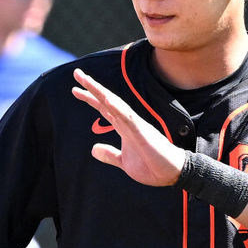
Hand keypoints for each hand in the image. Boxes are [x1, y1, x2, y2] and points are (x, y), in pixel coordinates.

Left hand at [71, 68, 185, 186]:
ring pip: (115, 104)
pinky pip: (128, 118)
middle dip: (91, 88)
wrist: (172, 174)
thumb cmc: (152, 167)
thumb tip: (93, 149)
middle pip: (107, 101)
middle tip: (76, 73)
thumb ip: (109, 155)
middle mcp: (129, 122)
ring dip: (101, 92)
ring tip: (87, 80)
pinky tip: (106, 99)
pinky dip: (117, 108)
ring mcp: (136, 125)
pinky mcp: (142, 132)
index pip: (105, 108)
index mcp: (124, 127)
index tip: (75, 89)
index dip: (91, 98)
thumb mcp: (124, 162)